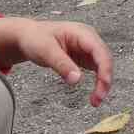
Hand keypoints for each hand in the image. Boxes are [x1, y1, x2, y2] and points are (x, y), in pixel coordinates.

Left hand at [0, 16, 114, 106]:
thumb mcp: (45, 51)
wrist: (28, 37)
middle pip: (105, 60)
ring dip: (102, 84)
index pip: (99, 50)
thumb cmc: (35, 38)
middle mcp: (88, 39)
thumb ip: (61, 64)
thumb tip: (76, 79)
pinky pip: (97, 71)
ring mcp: (87, 49)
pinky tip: (93, 95)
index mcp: (81, 33)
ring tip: (95, 101)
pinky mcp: (84, 58)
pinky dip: (97, 83)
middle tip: (98, 99)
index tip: (103, 84)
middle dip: (105, 80)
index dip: (105, 68)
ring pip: (103, 67)